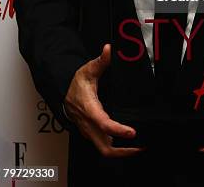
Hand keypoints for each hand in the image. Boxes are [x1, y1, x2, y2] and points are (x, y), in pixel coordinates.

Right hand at [64, 43, 143, 157]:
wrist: (63, 92)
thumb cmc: (76, 84)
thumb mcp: (88, 70)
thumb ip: (101, 61)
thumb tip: (109, 50)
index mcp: (90, 109)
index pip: (103, 124)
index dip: (118, 130)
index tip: (132, 132)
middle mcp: (89, 124)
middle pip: (104, 147)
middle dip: (123, 151)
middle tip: (140, 147)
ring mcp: (90, 131)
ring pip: (104, 149)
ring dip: (121, 152)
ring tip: (139, 148)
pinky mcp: (92, 133)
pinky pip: (103, 145)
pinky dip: (116, 148)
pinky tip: (128, 144)